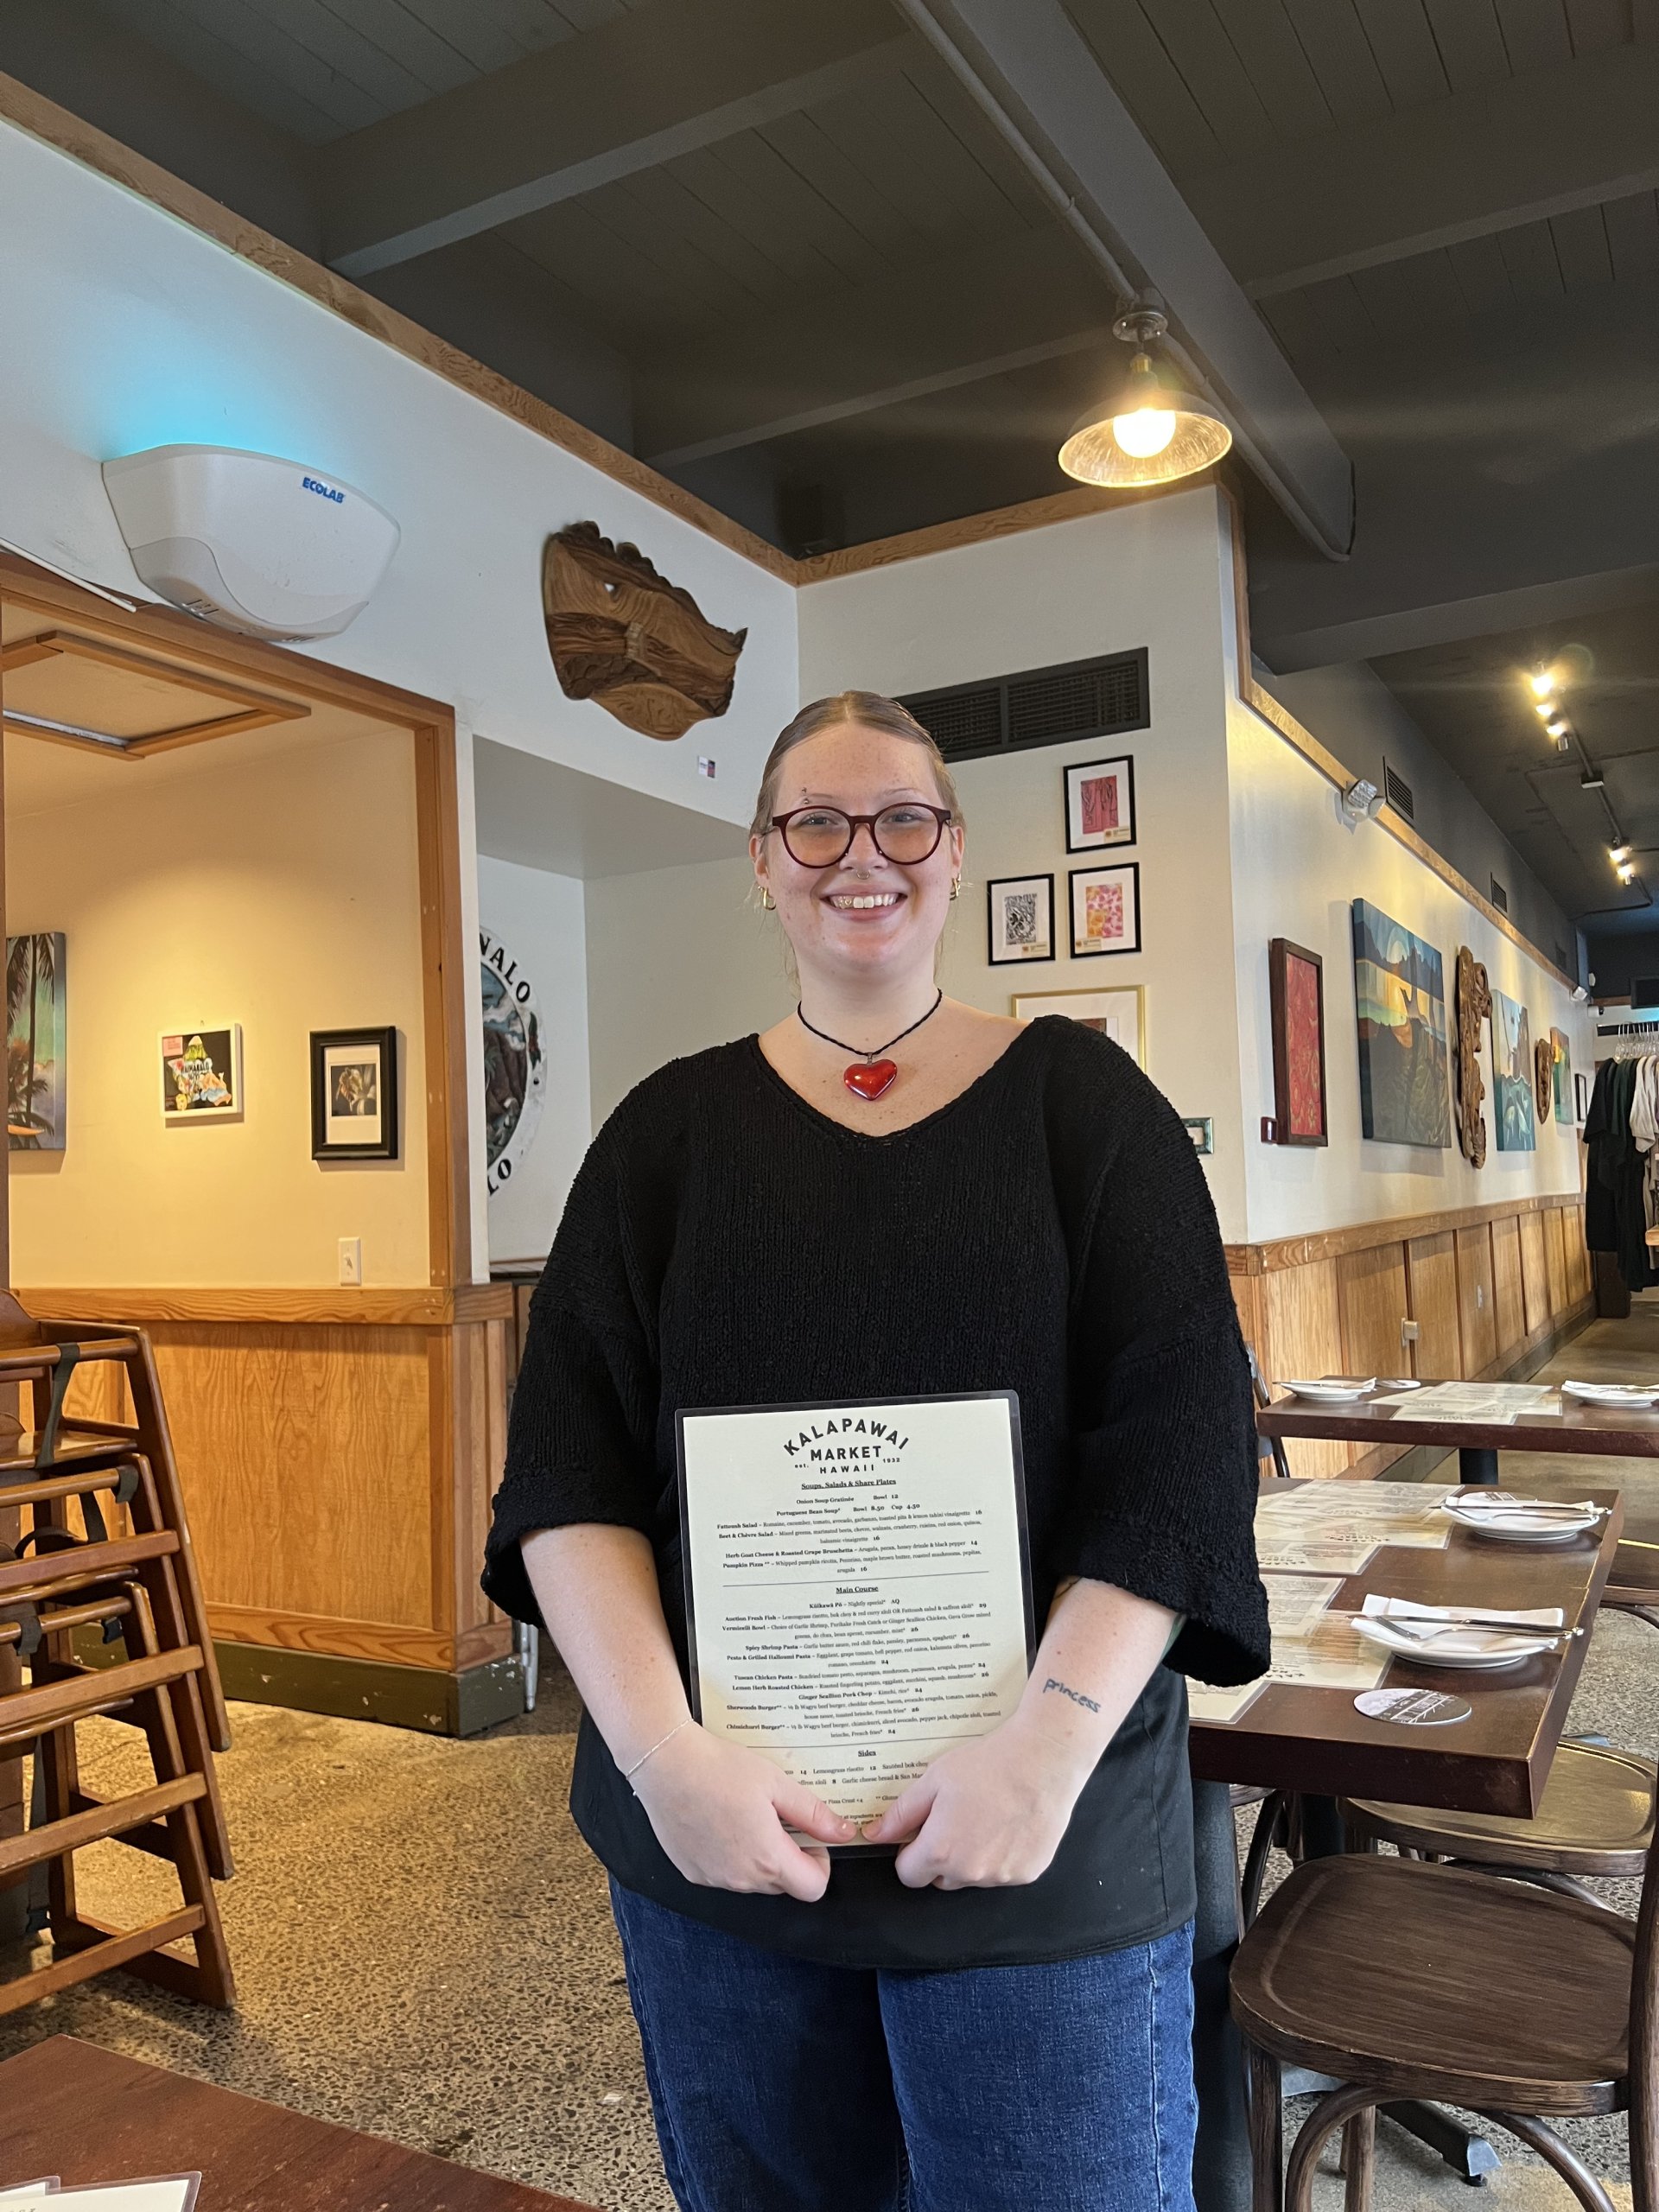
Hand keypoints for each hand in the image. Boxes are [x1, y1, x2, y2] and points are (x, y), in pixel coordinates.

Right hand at [629, 1724, 857, 1899]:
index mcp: (768, 1859)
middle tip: (778, 1818)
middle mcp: (741, 1879)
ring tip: (747, 1815)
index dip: (819, 1863)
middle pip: (783, 1885)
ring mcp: (714, 1878)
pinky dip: (731, 1856)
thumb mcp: (776, 1784)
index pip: (812, 1888)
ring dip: (760, 1857)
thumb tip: (844, 1832)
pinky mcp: (692, 1872)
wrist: (666, 1763)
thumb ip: (813, 1814)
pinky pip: (725, 1875)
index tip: (809, 1836)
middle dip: (789, 1857)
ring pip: (753, 1881)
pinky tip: (722, 1822)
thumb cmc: (720, 1769)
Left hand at [859, 1715, 1092, 1889]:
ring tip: (985, 1816)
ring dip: (971, 1858)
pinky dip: (1001, 1856)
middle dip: (941, 1856)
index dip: (910, 1852)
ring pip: (972, 1877)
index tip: (921, 1832)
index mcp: (940, 1851)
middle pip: (940, 1879)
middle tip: (956, 1818)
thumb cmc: (988, 1765)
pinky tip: (1008, 1823)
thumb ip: (901, 1814)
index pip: (908, 1874)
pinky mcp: (1027, 1873)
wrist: (1043, 1759)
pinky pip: (1002, 1873)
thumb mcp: (934, 1780)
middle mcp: (970, 1872)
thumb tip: (874, 1835)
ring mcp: (1001, 1876)